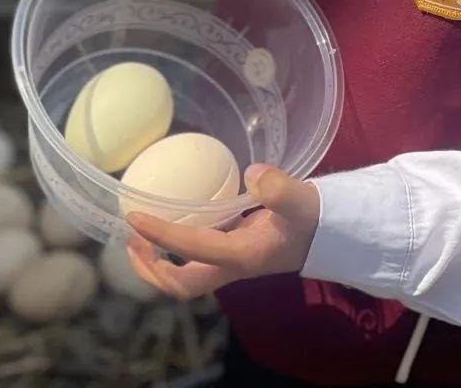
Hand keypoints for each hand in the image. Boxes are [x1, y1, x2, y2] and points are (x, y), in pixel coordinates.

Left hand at [125, 165, 319, 298]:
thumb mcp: (301, 201)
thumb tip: (252, 175)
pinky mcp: (235, 250)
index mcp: (241, 257)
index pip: (191, 251)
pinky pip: (197, 255)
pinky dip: (177, 245)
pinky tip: (174, 217)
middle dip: (150, 269)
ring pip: (187, 275)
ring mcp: (232, 261)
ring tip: (140, 235)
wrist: (330, 231)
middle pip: (181, 285)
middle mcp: (231, 265)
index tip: (135, 219)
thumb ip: (280, 189)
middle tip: (130, 239)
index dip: (160, 236)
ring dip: (159, 262)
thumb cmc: (314, 217)